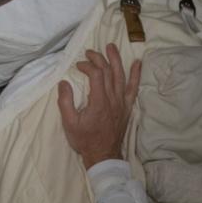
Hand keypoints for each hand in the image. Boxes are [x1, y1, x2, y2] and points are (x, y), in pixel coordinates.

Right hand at [57, 44, 141, 168]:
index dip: (87, 65)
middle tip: (89, 52)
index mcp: (99, 101)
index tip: (78, 66)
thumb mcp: (69, 123)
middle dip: (98, 58)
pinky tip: (138, 63)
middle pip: (108, 71)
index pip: (96, 74)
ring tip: (111, 46)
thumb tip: (63, 83)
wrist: (103, 155)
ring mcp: (122, 102)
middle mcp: (113, 99)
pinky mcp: (126, 107)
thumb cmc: (85, 140)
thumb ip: (65, 102)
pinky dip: (136, 75)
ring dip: (116, 59)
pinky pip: (133, 88)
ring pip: (121, 75)